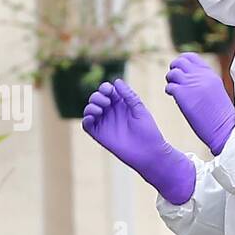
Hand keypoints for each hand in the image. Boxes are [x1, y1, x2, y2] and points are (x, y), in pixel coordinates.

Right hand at [81, 79, 195, 204]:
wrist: (149, 153)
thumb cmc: (148, 131)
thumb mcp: (140, 110)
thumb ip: (129, 96)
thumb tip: (116, 81)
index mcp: (121, 104)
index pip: (107, 91)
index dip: (105, 88)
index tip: (109, 91)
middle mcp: (111, 112)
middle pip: (96, 98)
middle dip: (98, 96)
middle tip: (107, 102)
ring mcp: (105, 123)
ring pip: (90, 109)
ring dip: (91, 105)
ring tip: (101, 109)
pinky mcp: (100, 135)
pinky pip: (87, 124)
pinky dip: (86, 118)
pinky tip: (93, 117)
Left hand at [165, 53, 234, 155]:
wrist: (226, 128)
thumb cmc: (223, 117)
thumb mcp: (217, 92)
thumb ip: (205, 83)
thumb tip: (193, 82)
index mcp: (210, 74)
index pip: (192, 58)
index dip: (183, 63)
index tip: (182, 72)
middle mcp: (200, 76)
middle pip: (180, 61)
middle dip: (174, 69)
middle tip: (175, 80)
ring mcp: (191, 84)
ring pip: (172, 72)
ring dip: (170, 80)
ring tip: (174, 90)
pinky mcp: (182, 94)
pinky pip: (169, 86)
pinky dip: (169, 90)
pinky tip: (174, 97)